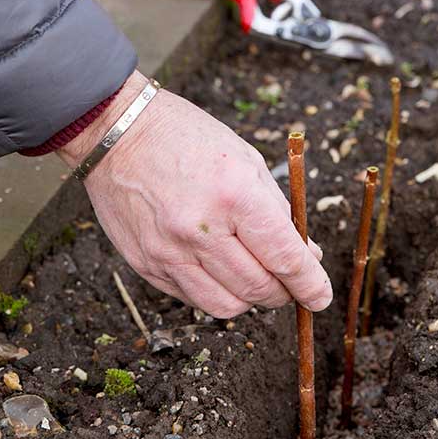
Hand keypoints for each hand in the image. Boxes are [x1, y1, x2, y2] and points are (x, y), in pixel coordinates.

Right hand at [57, 72, 331, 319]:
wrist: (117, 132)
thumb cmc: (186, 137)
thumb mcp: (245, 160)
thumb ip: (278, 210)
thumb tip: (307, 255)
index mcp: (234, 195)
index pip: (285, 258)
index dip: (310, 285)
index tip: (320, 296)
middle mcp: (201, 229)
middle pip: (259, 289)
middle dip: (284, 293)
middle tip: (290, 284)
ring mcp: (170, 252)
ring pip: (227, 305)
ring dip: (250, 299)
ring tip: (254, 279)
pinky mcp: (147, 264)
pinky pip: (193, 298)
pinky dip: (216, 292)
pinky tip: (219, 271)